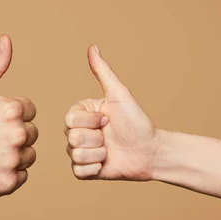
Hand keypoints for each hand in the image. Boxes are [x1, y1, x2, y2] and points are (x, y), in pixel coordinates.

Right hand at [0, 35, 37, 197]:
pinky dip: (8, 174)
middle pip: (31, 134)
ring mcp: (12, 160)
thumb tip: (7, 39)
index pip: (29, 111)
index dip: (9, 115)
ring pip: (28, 156)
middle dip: (13, 135)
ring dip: (13, 155)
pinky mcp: (8, 183)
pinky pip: (21, 176)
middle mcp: (17, 134)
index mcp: (12, 109)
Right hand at [64, 45, 158, 180]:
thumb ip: (103, 71)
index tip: (108, 119)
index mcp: (80, 114)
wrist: (149, 151)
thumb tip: (93, 47)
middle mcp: (76, 132)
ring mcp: (79, 152)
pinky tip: (106, 163)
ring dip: (98, 153)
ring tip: (110, 150)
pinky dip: (95, 168)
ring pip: (76, 154)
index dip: (92, 121)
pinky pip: (78, 171)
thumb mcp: (118, 94)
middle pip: (71, 137)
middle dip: (96, 138)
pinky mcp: (84, 171)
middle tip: (110, 135)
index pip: (70, 119)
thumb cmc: (136, 121)